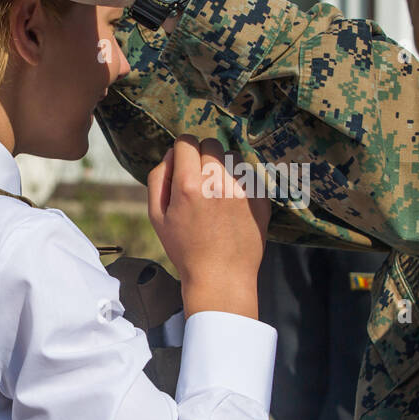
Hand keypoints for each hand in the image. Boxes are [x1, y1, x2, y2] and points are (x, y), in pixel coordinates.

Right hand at [147, 136, 270, 318]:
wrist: (221, 278)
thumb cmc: (185, 249)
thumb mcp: (157, 217)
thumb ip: (158, 179)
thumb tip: (171, 154)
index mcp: (189, 185)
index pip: (186, 141)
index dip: (182, 150)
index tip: (184, 162)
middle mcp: (217, 183)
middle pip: (211, 143)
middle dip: (203, 155)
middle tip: (201, 179)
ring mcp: (243, 190)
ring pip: (233, 157)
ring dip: (224, 167)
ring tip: (219, 193)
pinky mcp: (261, 199)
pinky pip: (250, 175)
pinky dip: (241, 183)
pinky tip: (234, 204)